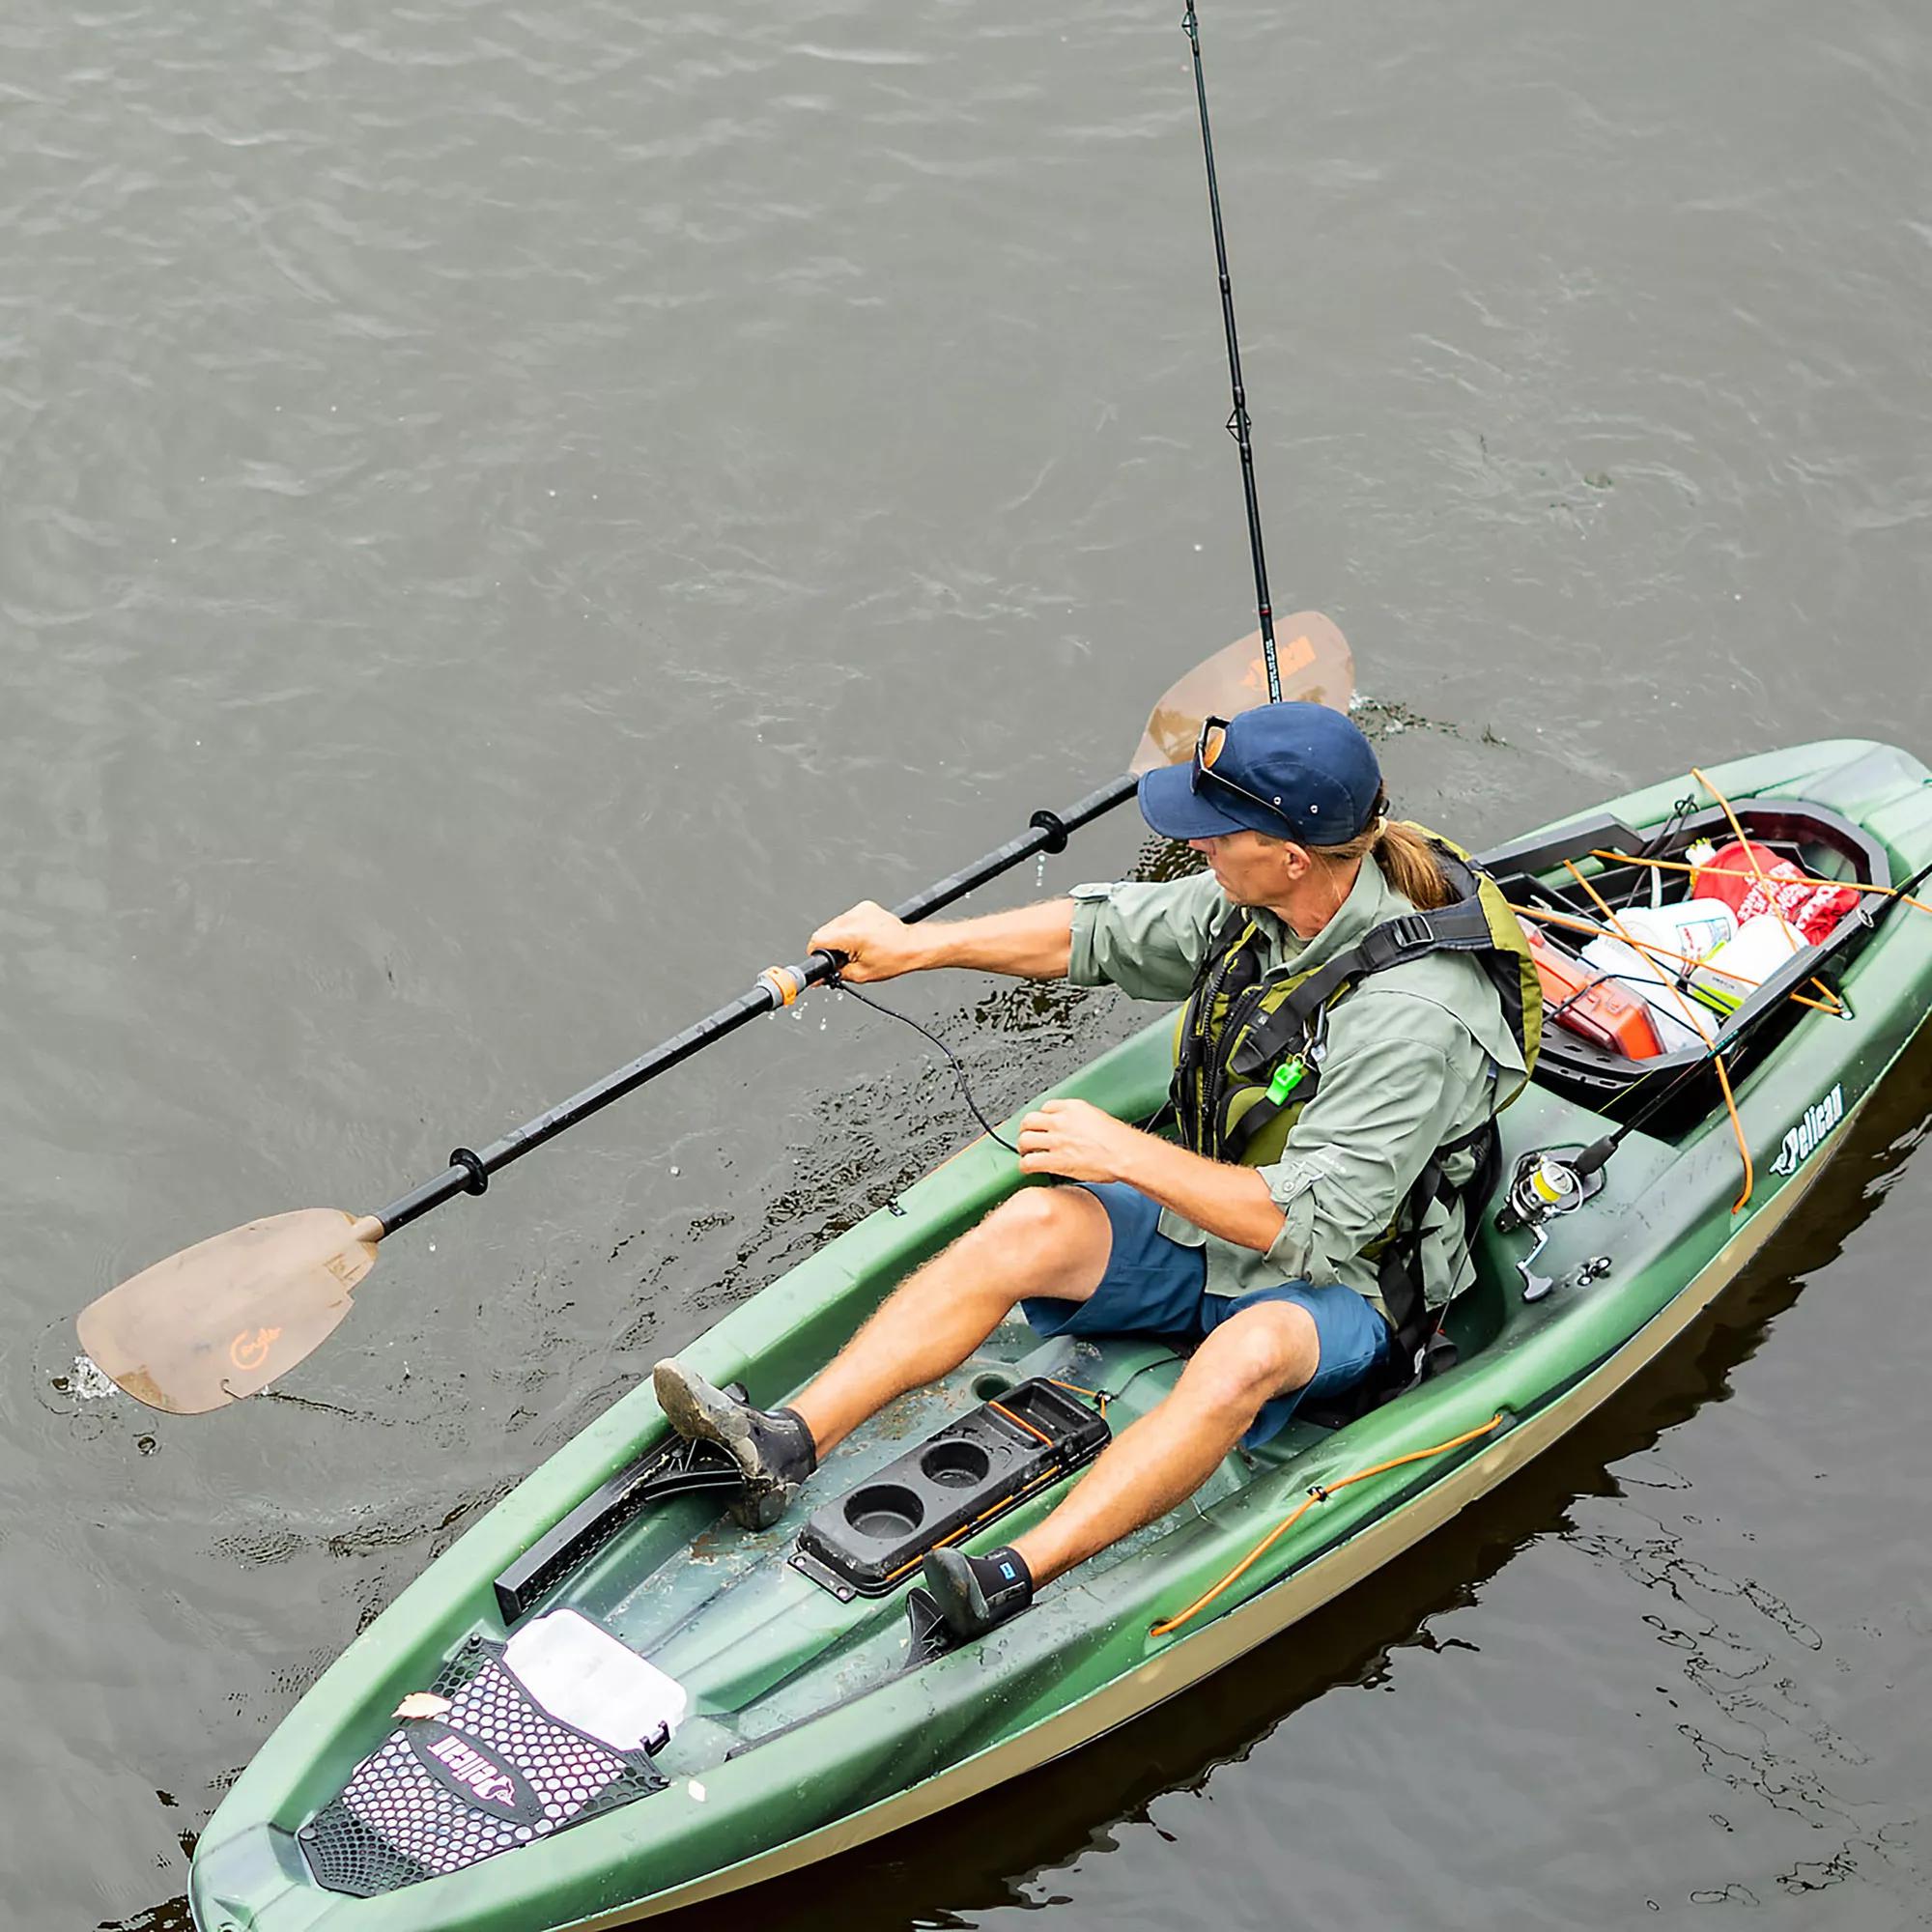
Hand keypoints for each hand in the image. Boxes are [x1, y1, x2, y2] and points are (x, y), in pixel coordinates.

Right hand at [808, 901, 928, 982]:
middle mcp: (855, 918)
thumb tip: (818, 977)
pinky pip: (847, 918)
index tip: (824, 959)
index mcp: (852, 934)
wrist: (912, 945)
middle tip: (845, 956)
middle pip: (825, 930)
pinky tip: (863, 937)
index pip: (818, 938)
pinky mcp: (865, 906)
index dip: (817, 952)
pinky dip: (850, 928)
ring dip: (840, 936)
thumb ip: (835, 974)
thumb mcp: (861, 974)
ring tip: (857, 946)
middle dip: (830, 945)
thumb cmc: (894, 959)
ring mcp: (860, 909)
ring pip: (835, 923)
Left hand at [1015, 1097, 1148, 1184]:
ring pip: (1025, 1140)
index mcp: (1073, 1108)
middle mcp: (1061, 1121)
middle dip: (1027, 1130)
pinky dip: (1025, 1166)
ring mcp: (1056, 1140)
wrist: (1125, 1154)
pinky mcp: (1055, 1160)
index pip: (1047, 1106)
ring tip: (1027, 1153)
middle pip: (1029, 1120)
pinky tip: (1027, 1168)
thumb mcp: (1098, 1117)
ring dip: (1024, 1148)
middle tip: (1029, 1137)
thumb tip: (1078, 1128)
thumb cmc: (1120, 1140)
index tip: (1043, 1125)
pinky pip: (1029, 1162)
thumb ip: (1082, 1119)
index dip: (1043, 1118)